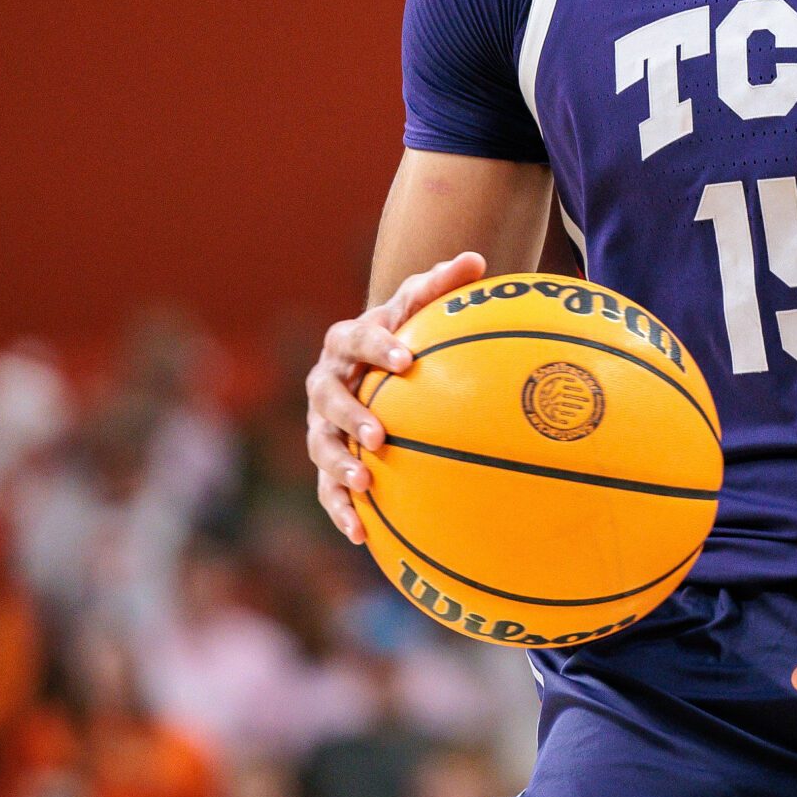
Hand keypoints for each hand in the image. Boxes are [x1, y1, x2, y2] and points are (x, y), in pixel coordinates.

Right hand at [306, 252, 486, 544]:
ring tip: (364, 485)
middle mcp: (326, 382)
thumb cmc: (404, 334)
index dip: (377, 346)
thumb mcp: (420, 307)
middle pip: (329, 397)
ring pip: (321, 446)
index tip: (404, 359)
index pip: (358, 337)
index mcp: (347, 341)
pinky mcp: (326, 461)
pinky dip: (341, 512)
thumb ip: (442, 285)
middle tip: (378, 434)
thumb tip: (475, 260)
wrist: (372, 366)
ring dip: (339, 467)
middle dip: (350, 416)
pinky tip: (362, 536)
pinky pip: (327, 490)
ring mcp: (321, 424)